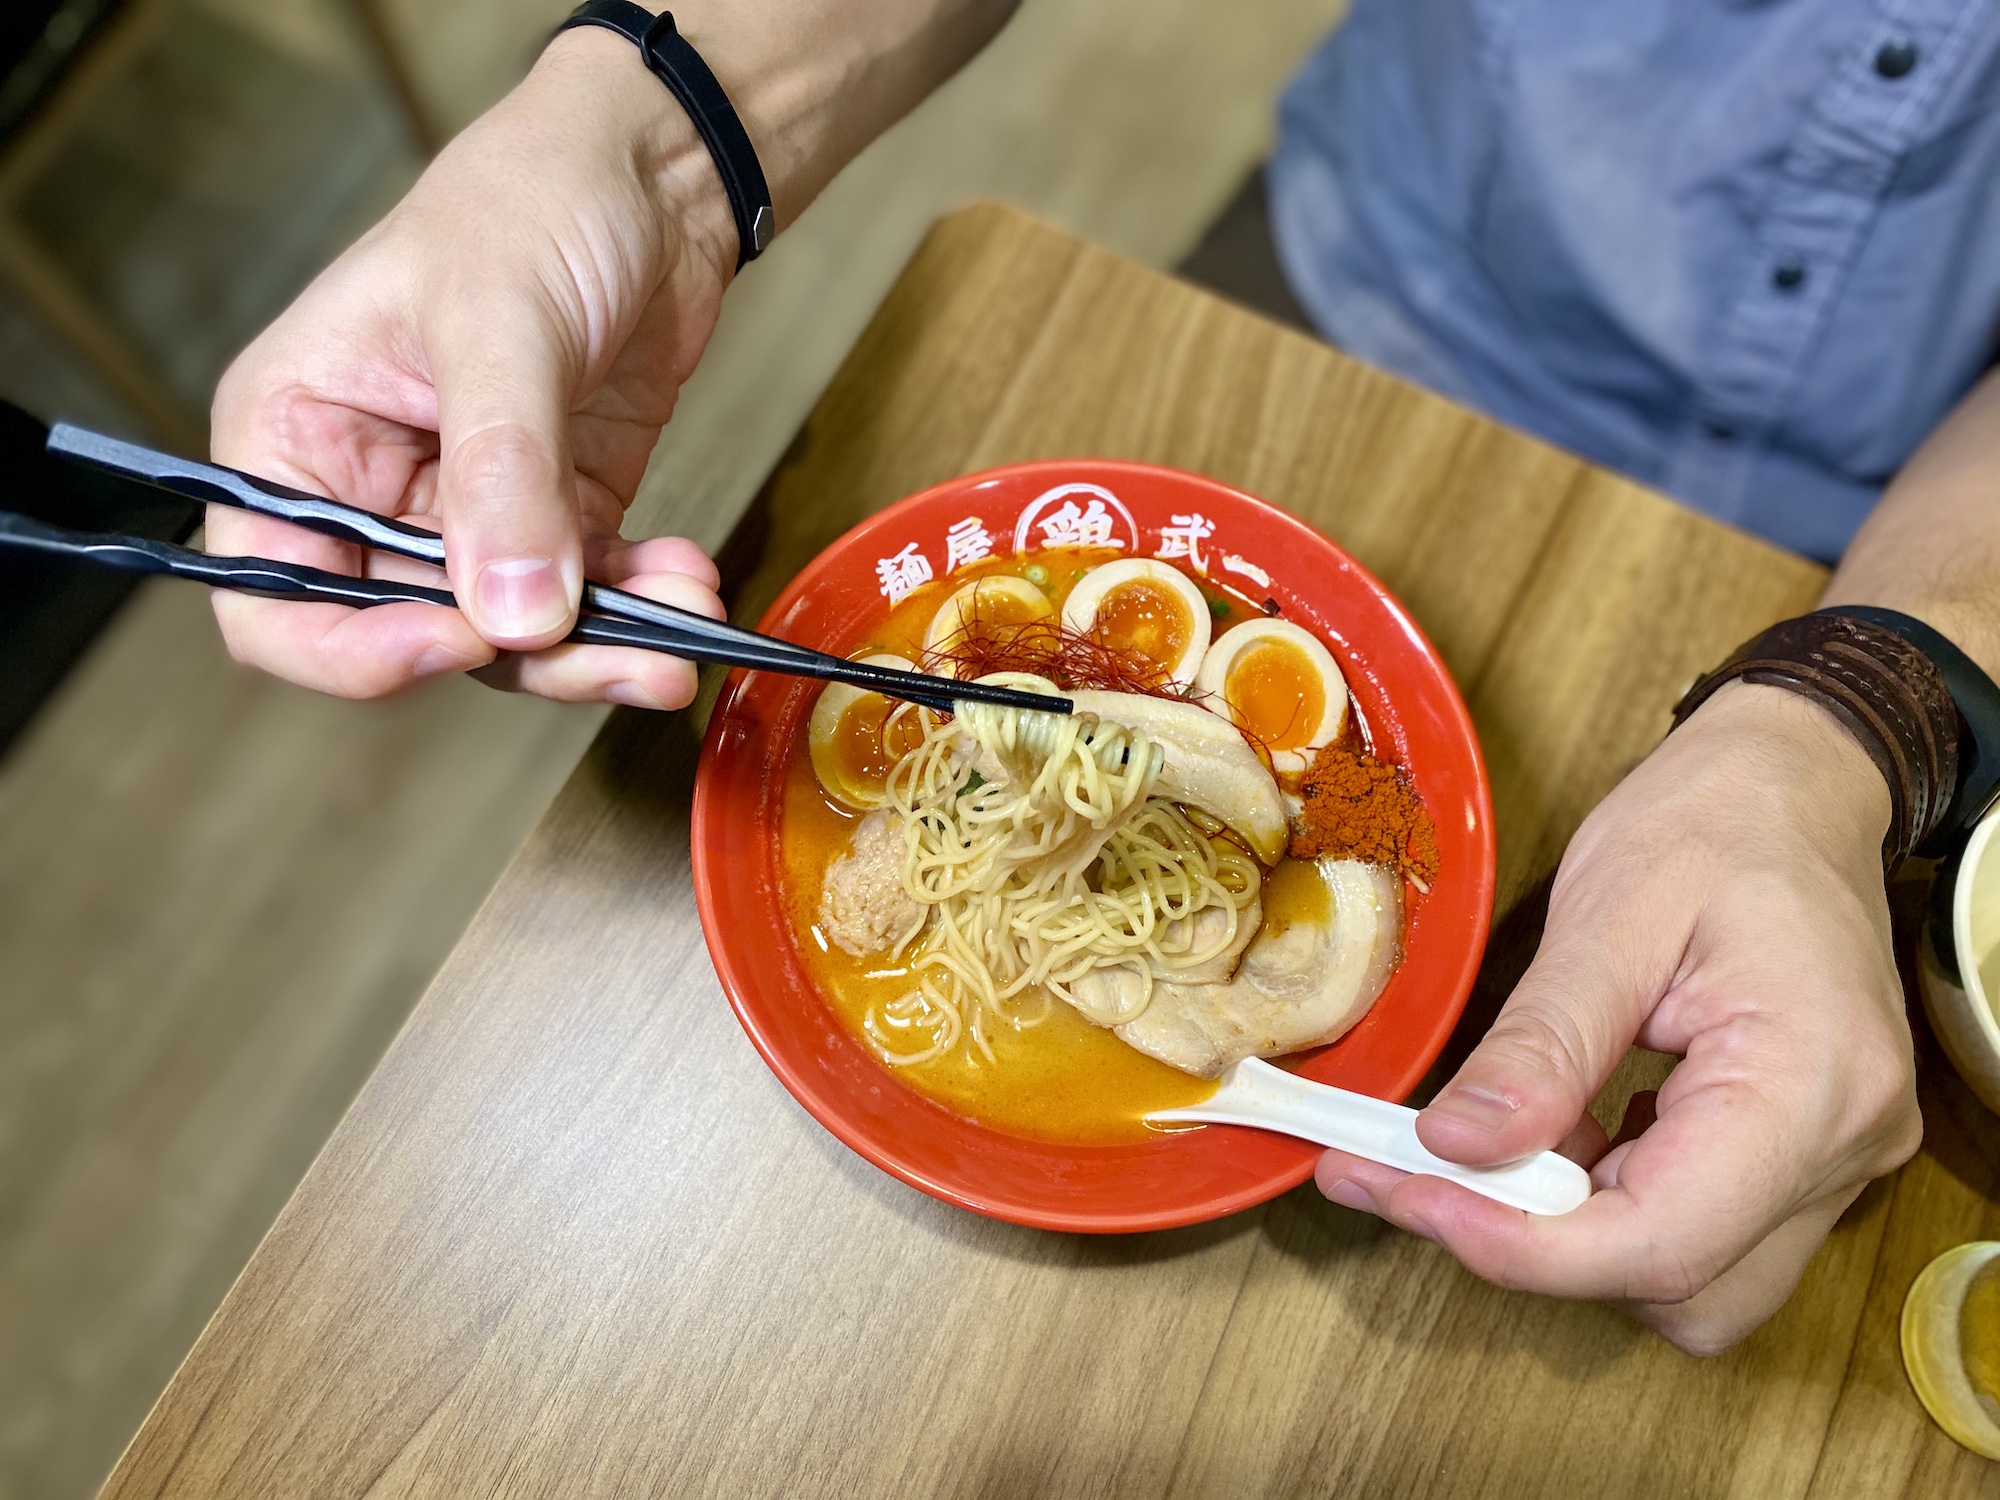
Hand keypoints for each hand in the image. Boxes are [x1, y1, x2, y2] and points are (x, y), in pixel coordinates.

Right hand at [205, 27, 734, 706]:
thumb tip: (513, 615)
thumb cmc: (530, 200)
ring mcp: (466, 513)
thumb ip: (501, 471)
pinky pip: (587, 598)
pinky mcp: (555, 517)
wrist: (648, 177)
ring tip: (683, 640)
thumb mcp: (499, 324)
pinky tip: (692, 584)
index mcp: (294, 439)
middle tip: (626, 655)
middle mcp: (367, 492)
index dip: (354, 649)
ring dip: (601, 645)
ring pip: (512, 634)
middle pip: (415, 632)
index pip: (276, 597)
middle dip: (524, 656)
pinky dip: (643, 606)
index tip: (460, 641)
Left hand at [1316, 681, 1922, 1353]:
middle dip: (1530, 1247)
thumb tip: (1456, 1149)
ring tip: (1474, 1141)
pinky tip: (1540, 1131)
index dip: (1519, 1244)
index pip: (1659, 1239)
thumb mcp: (1609, 915)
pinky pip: (1692, 1228)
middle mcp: (1842, 1146)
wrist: (1792, 786)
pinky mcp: (1794, 1157)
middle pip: (1678, 1284)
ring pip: (1687, 1280)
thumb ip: (1538, 1044)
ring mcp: (1829, 1160)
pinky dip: (1600, 1201)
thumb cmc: (1714, 825)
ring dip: (1564, 1232)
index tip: (1405, 1194)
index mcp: (1811, 1083)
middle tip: (1403, 1174)